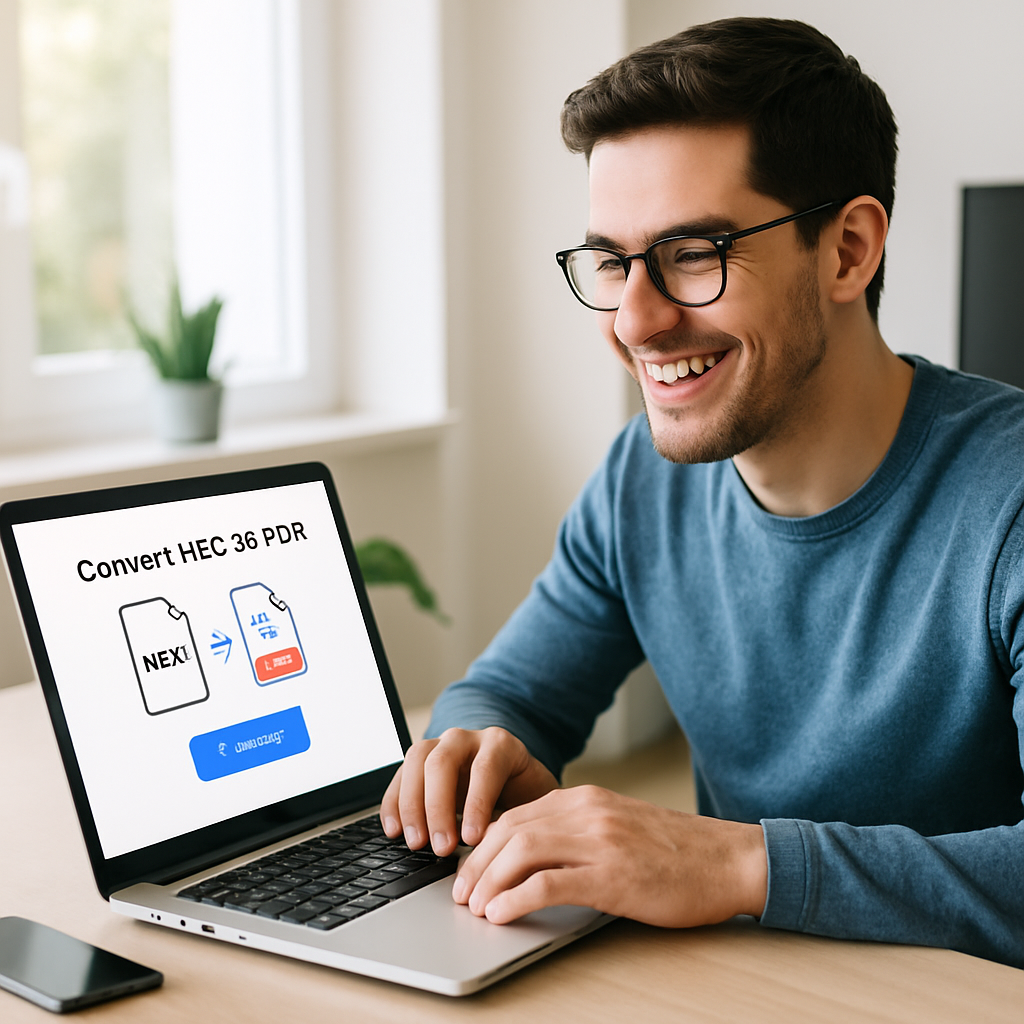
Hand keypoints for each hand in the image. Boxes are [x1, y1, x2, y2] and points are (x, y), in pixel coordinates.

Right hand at [380, 727, 557, 856]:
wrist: (514, 779)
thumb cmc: (524, 796)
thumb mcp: (530, 805)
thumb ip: (516, 821)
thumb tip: (497, 854)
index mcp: (501, 745)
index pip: (484, 768)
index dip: (476, 805)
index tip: (471, 840)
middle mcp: (467, 739)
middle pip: (442, 761)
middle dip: (437, 807)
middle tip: (441, 848)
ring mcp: (441, 744)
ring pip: (416, 760)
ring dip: (411, 805)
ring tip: (416, 843)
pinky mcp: (420, 760)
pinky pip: (400, 774)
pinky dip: (394, 803)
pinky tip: (394, 831)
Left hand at [451, 785, 767, 926]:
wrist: (729, 860)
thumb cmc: (678, 852)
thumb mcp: (620, 827)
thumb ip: (579, 831)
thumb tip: (533, 855)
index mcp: (586, 799)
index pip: (516, 814)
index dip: (484, 844)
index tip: (469, 870)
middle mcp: (587, 812)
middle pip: (510, 830)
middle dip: (477, 864)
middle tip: (461, 894)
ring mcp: (600, 841)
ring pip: (522, 851)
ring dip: (488, 881)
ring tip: (474, 907)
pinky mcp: (613, 875)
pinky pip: (549, 883)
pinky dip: (516, 898)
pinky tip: (501, 914)